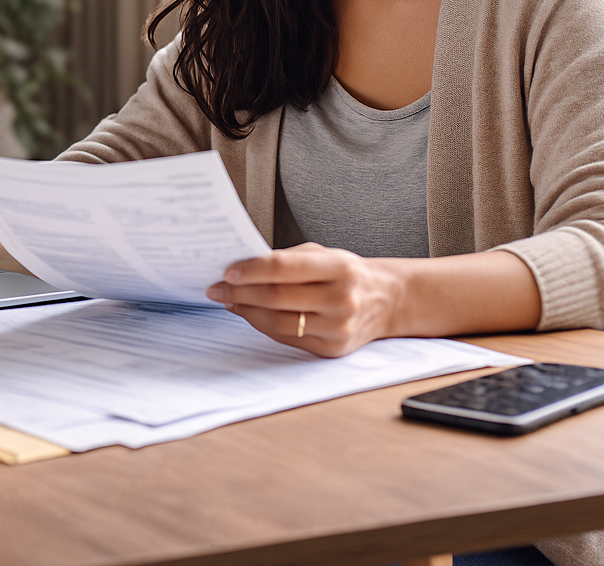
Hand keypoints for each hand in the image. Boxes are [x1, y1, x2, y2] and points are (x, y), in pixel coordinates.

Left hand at [205, 243, 403, 356]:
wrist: (387, 301)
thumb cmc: (347, 272)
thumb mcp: (323, 254)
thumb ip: (287, 259)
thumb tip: (242, 268)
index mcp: (340, 268)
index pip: (284, 268)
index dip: (251, 270)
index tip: (227, 270)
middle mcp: (341, 300)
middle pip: (276, 298)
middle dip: (240, 292)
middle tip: (217, 287)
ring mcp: (338, 328)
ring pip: (278, 322)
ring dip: (246, 311)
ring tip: (228, 299)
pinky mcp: (332, 349)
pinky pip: (286, 338)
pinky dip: (262, 325)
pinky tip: (249, 313)